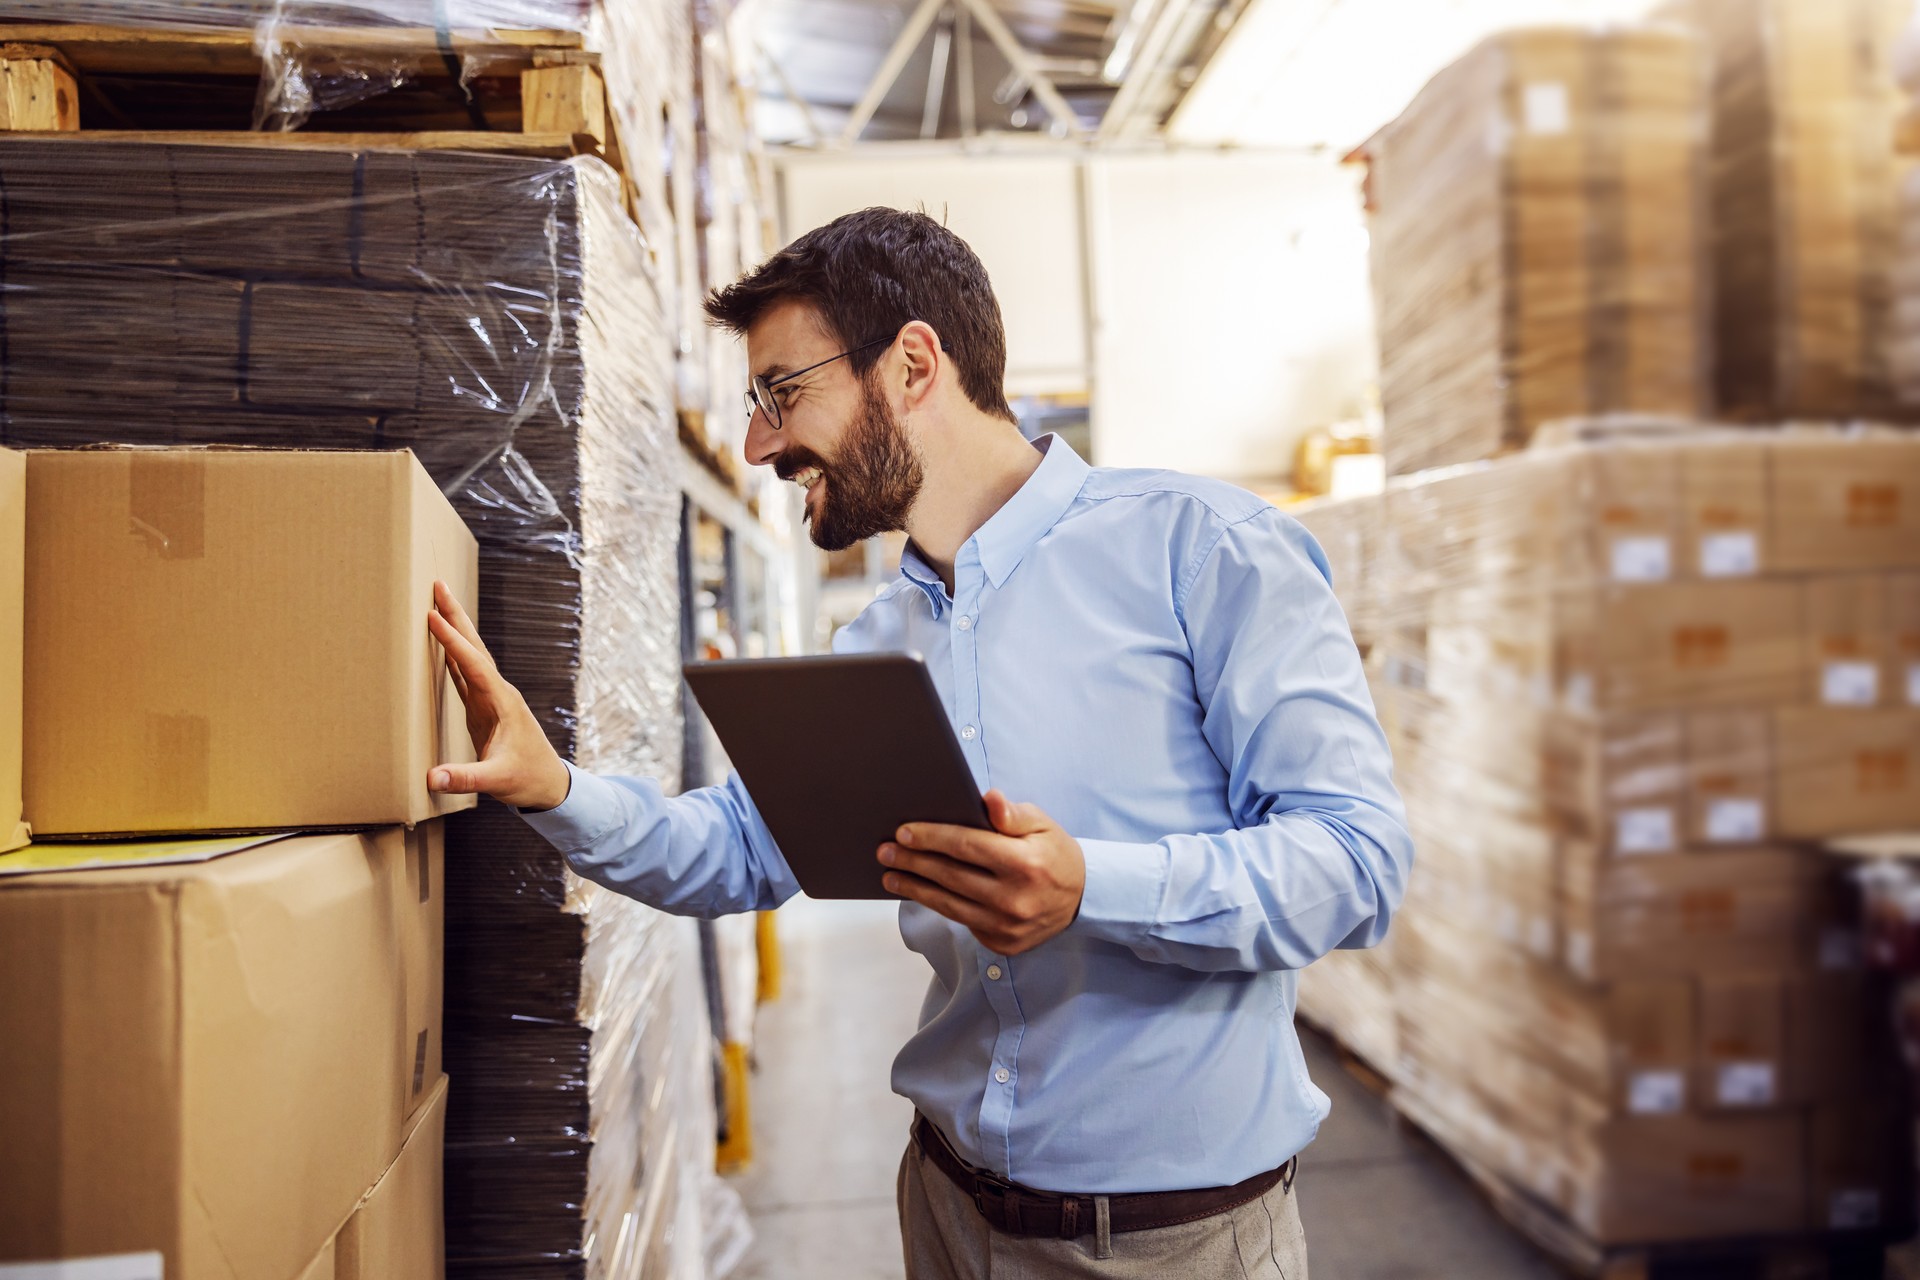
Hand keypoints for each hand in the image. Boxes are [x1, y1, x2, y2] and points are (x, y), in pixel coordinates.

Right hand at [425, 580, 571, 810]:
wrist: (548, 785)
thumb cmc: (527, 780)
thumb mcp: (496, 780)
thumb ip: (465, 778)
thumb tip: (432, 778)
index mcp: (502, 702)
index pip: (473, 664)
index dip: (452, 641)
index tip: (432, 616)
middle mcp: (497, 693)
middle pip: (474, 646)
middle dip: (456, 616)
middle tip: (438, 585)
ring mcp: (490, 699)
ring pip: (469, 656)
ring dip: (454, 630)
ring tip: (435, 604)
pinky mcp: (483, 709)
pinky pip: (464, 674)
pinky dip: (451, 655)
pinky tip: (441, 644)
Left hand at [877, 791, 1084, 955]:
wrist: (1081, 898)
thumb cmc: (1054, 852)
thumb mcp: (1041, 823)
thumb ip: (1012, 812)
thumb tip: (988, 799)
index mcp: (1026, 864)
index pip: (967, 846)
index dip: (932, 838)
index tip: (903, 831)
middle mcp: (1016, 899)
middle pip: (951, 877)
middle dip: (913, 861)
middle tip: (885, 851)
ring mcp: (1007, 926)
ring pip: (949, 905)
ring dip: (915, 888)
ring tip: (891, 874)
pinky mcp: (1002, 944)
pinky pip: (962, 921)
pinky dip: (938, 905)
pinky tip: (920, 891)